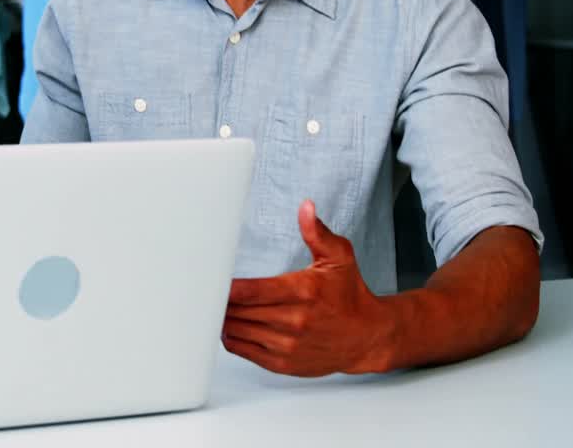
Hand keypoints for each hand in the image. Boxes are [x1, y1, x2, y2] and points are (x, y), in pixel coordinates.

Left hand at [223, 201, 395, 376]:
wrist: (367, 337)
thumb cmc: (349, 294)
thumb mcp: (339, 257)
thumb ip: (317, 233)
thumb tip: (306, 208)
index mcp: (303, 291)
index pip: (250, 291)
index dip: (224, 287)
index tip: (210, 278)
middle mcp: (294, 321)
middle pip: (237, 310)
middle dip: (219, 300)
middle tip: (205, 288)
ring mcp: (287, 346)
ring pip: (236, 330)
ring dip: (223, 317)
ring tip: (216, 304)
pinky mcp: (282, 364)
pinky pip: (242, 349)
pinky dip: (230, 336)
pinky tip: (230, 324)